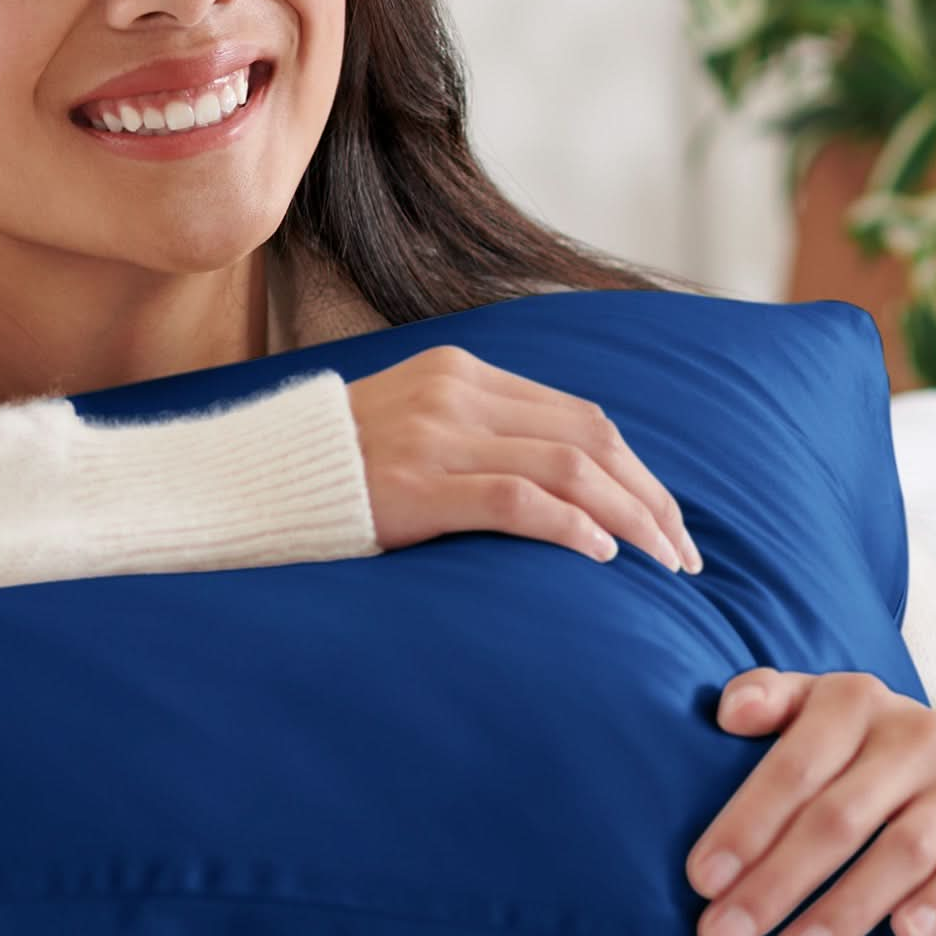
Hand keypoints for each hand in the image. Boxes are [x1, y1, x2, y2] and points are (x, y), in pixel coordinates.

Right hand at [343, 345, 700, 572]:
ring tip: (661, 563)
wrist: (252, 480)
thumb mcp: (412, 428)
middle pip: (589, 439)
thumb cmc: (337, 471)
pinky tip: (601, 557)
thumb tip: (562, 480)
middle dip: (649, 498)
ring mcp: (435, 437)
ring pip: (568, 468)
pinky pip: (517, 501)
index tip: (667, 518)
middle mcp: (455, 394)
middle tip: (683, 554)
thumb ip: (478, 435)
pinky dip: (571, 527)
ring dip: (629, 518)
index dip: (637, 469)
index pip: (579, 415)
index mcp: (461, 372)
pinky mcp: (416, 485)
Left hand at [687, 668, 935, 935]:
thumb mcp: (831, 709)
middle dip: (775, 883)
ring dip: (843, 909)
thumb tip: (728, 713)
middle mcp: (915, 734)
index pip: (792, 766)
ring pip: (901, 851)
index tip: (701, 880)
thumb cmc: (884, 749)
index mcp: (855, 701)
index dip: (745, 823)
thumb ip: (774, 699)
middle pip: (837, 817)